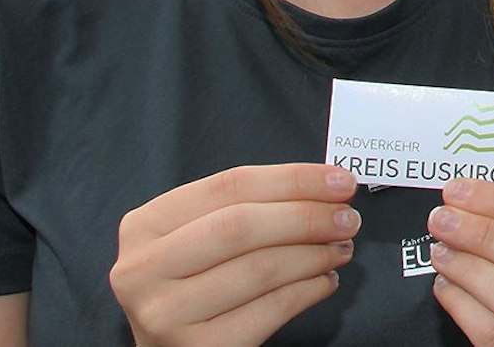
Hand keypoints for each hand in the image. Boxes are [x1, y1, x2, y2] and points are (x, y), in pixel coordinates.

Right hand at [110, 163, 358, 346]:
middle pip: (241, 226)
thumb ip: (246, 209)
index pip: (230, 186)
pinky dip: (308, 291)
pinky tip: (324, 281)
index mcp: (145, 226)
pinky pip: (270, 310)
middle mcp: (143, 269)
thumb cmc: (194, 285)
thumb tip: (326, 189)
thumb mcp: (199, 239)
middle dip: (307, 217)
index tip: (339, 180)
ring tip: (341, 249)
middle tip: (349, 218)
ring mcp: (165, 313)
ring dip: (314, 255)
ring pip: (260, 269)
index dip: (292, 179)